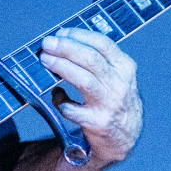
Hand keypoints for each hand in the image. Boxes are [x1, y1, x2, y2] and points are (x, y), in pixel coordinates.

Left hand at [38, 27, 142, 164]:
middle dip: (66, 48)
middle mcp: (119, 85)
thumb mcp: (116, 75)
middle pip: (91, 59)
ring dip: (61, 67)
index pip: (103, 44)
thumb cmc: (113, 99)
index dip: (79, 35)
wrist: (124, 136)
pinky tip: (57, 95)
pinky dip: (60, 100)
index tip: (60, 33)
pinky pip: (72, 109)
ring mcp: (109, 104)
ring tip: (45, 60)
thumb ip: (97, 59)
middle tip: (47, 44)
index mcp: (124, 68)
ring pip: (83, 80)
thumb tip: (62, 40)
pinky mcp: (96, 123)